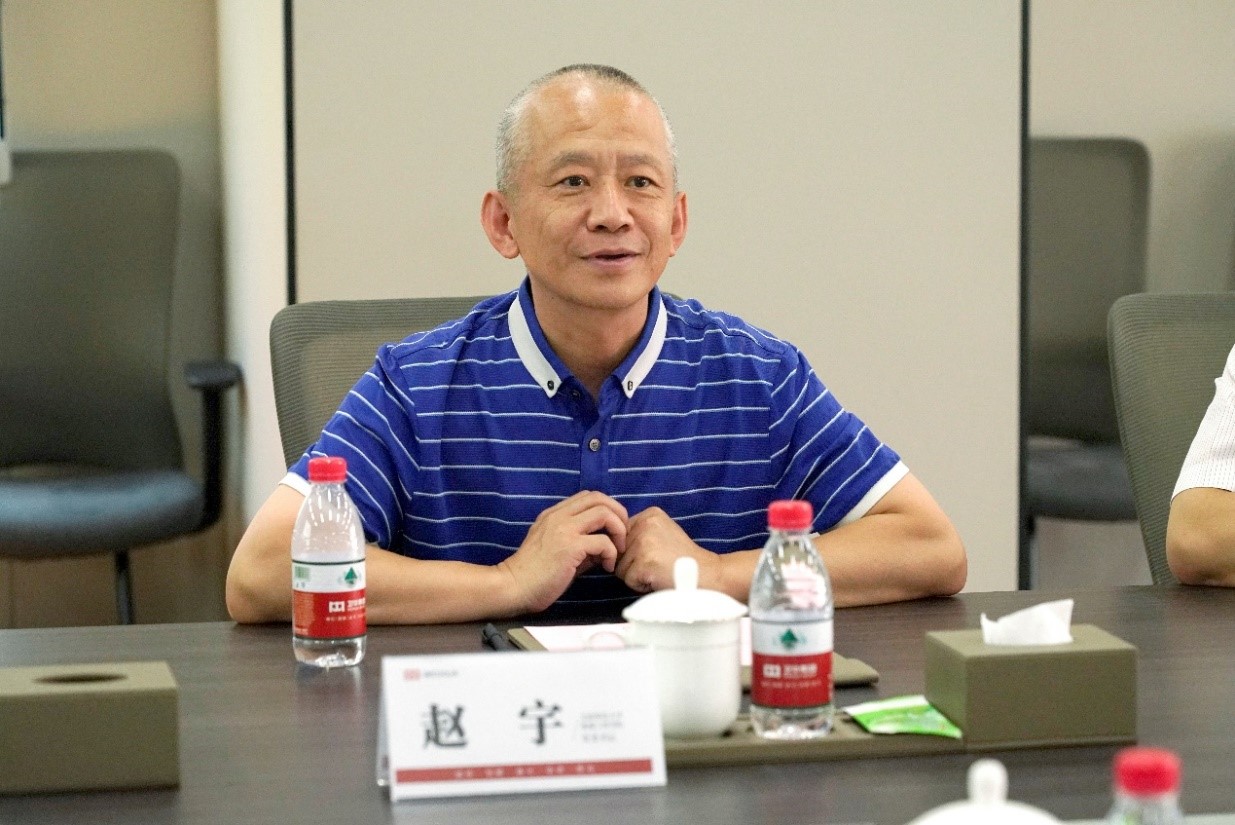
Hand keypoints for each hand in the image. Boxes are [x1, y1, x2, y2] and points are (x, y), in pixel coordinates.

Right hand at [498, 491, 628, 612]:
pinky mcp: (570, 547)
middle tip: (621, 537)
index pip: (588, 496)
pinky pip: (603, 541)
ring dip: (618, 531)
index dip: (607, 508)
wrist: (513, 587)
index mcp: (554, 514)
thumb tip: (605, 546)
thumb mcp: (557, 549)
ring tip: (618, 551)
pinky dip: (612, 553)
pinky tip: (607, 567)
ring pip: (604, 513)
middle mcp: (558, 516)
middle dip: (618, 514)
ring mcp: (564, 529)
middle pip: (599, 498)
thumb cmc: (534, 574)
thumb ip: (580, 542)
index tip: (611, 530)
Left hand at [615, 506, 719, 592]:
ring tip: (659, 572)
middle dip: (633, 565)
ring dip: (637, 576)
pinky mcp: (646, 562)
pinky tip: (659, 579)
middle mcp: (645, 524)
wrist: (708, 575)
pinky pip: (628, 580)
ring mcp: (645, 542)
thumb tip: (608, 545)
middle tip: (658, 565)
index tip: (656, 555)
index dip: (633, 552)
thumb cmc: (682, 560)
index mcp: (649, 514)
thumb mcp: (661, 534)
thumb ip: (637, 534)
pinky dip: (641, 586)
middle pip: (618, 552)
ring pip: (620, 568)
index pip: (619, 537)